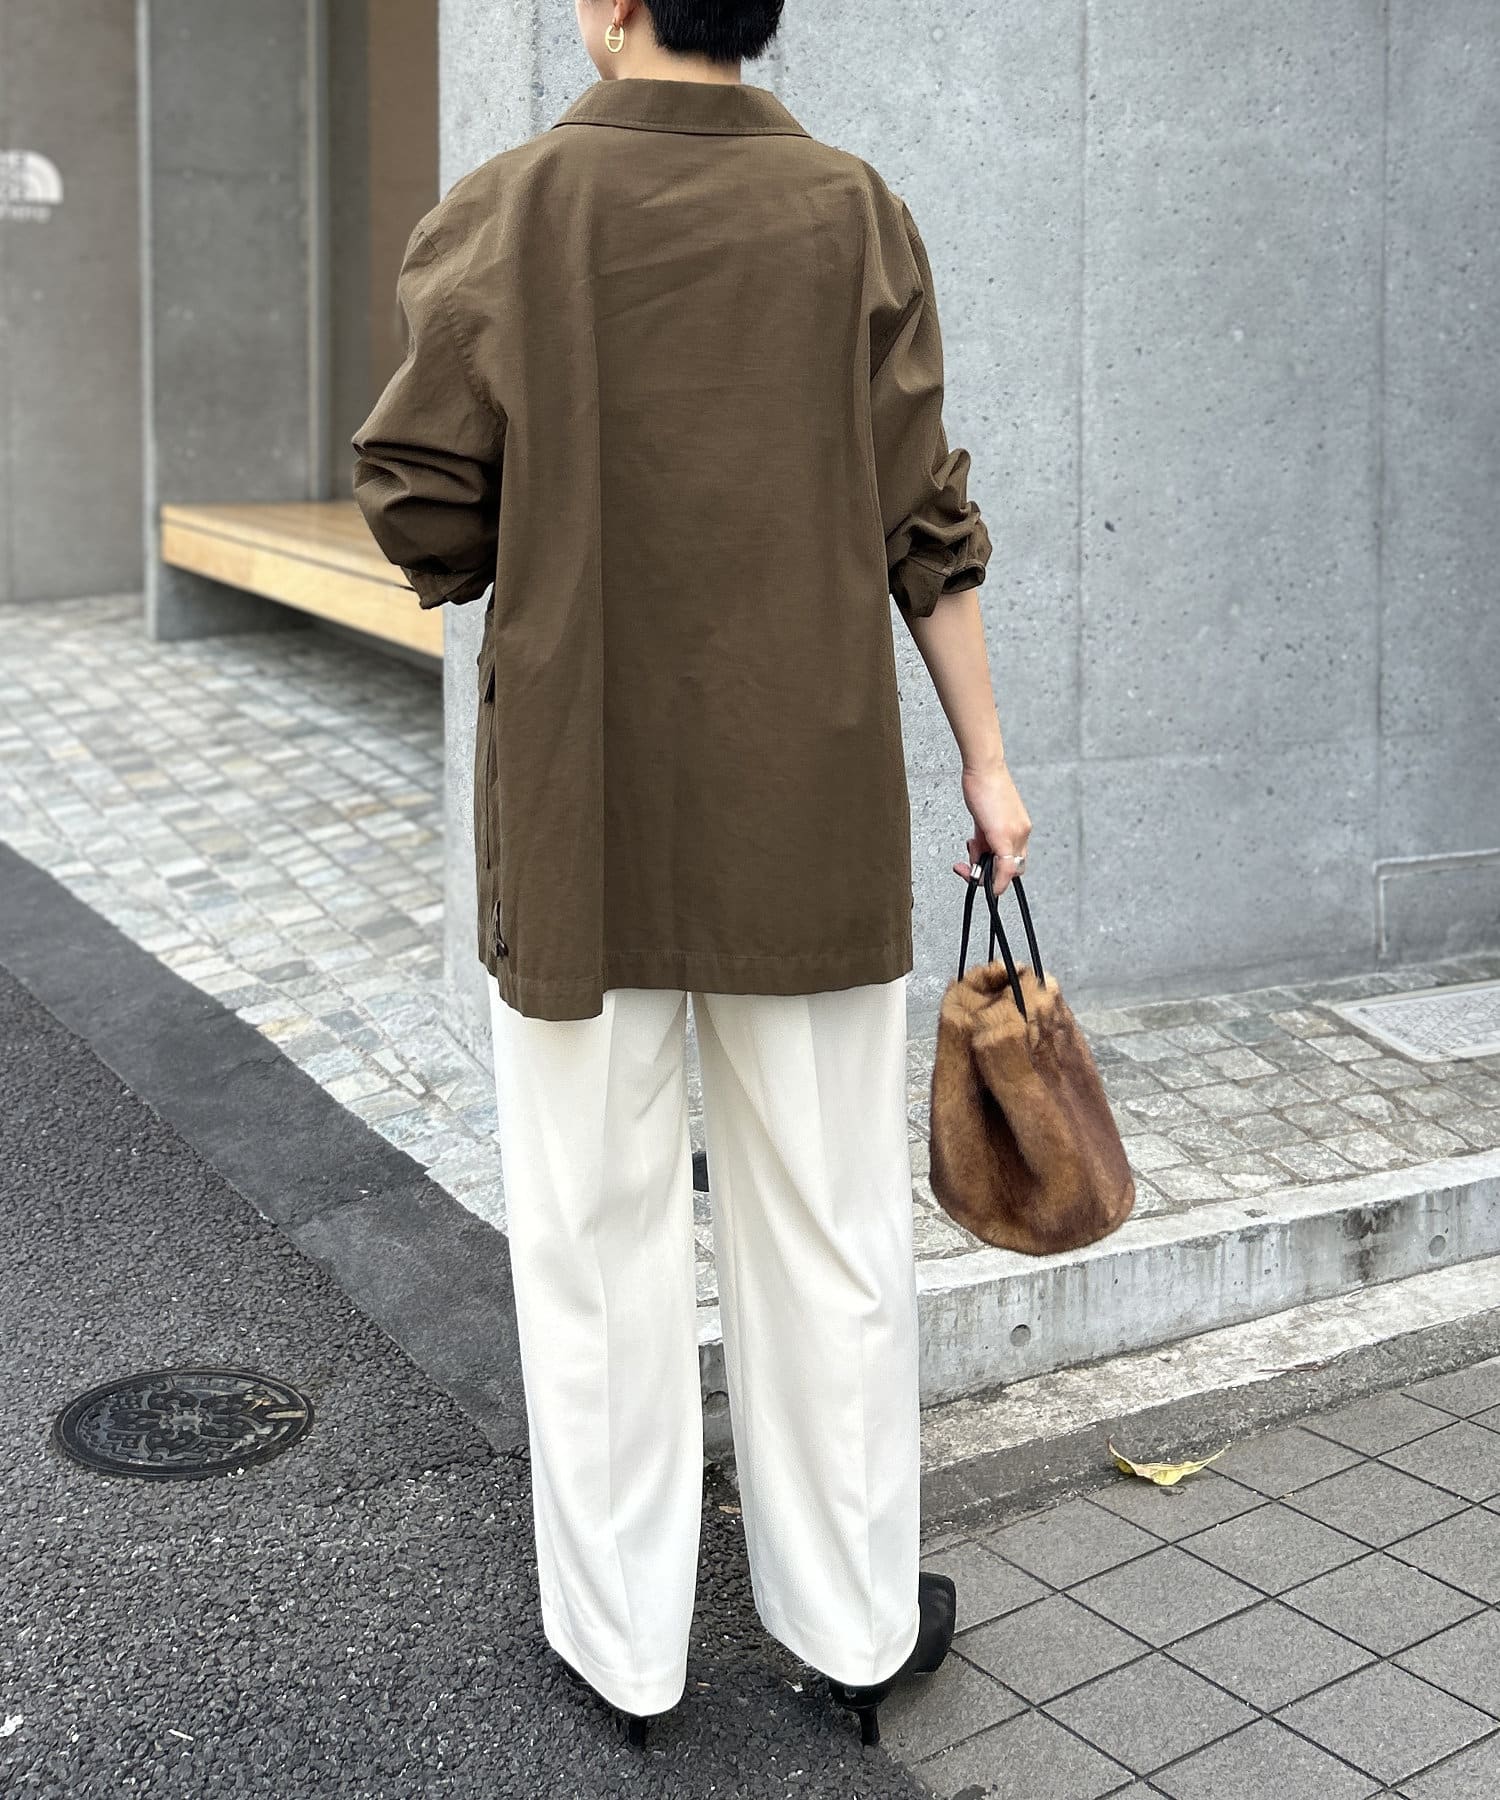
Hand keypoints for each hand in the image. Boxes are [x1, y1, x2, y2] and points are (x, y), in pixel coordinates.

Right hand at [955, 760, 1031, 897]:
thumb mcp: (984, 818)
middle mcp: (1022, 832)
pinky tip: (975, 875)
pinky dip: (993, 879)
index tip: (978, 866)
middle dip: (991, 875)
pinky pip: (1004, 867)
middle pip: (1013, 869)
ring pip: (1008, 871)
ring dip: (984, 872)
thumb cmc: (983, 785)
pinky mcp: (1003, 835)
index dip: (997, 870)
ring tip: (967, 857)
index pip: (1014, 860)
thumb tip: (978, 852)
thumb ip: (984, 838)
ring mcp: (1015, 834)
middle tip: (971, 868)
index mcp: (1019, 828)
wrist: (984, 768)